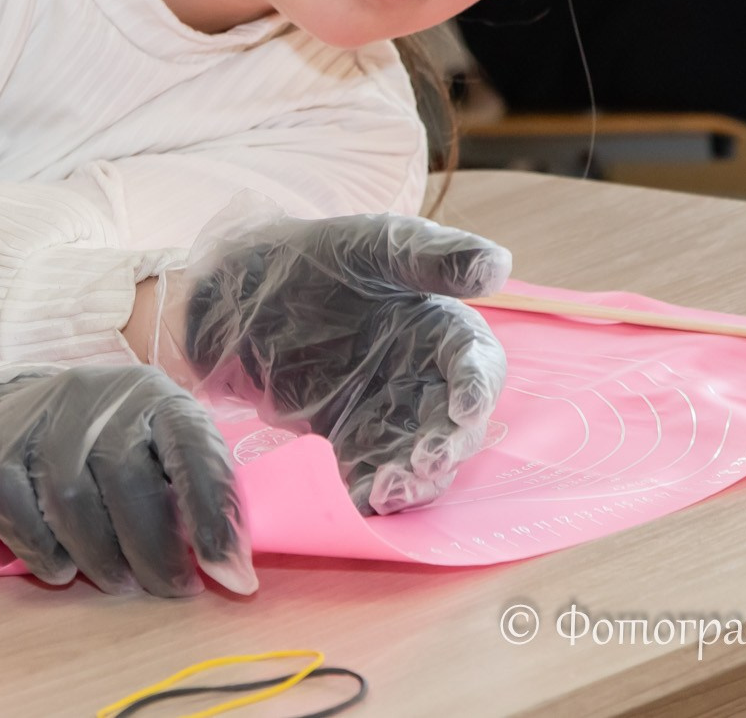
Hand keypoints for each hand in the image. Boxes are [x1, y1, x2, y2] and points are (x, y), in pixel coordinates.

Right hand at [0, 365, 251, 596]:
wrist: (8, 413)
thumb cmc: (105, 446)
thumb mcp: (158, 449)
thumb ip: (193, 495)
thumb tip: (235, 574)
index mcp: (155, 397)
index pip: (193, 446)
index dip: (214, 512)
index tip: (228, 573)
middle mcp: (99, 398)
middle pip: (130, 481)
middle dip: (156, 551)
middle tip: (171, 589)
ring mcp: (41, 420)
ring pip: (74, 502)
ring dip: (102, 559)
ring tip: (118, 582)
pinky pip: (19, 515)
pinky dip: (44, 554)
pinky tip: (62, 568)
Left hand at [160, 211, 510, 514]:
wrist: (246, 287)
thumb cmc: (321, 254)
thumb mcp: (377, 245)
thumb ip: (435, 257)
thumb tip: (499, 266)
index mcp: (442, 327)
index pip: (476, 362)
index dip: (477, 385)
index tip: (465, 406)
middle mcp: (425, 375)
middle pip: (454, 423)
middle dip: (446, 446)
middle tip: (425, 461)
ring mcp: (388, 410)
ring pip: (418, 456)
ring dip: (413, 479)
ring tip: (389, 490)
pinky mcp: (350, 436)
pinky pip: (370, 470)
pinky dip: (371, 490)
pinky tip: (361, 500)